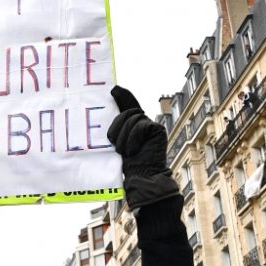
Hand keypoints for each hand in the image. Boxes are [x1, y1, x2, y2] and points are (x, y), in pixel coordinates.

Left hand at [107, 86, 178, 209]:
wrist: (142, 177)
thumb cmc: (128, 164)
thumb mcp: (117, 142)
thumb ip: (117, 128)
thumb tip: (108, 117)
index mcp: (134, 125)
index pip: (128, 106)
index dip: (123, 96)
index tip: (113, 89)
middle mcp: (144, 122)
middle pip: (128, 111)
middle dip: (118, 126)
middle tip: (116, 144)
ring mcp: (152, 125)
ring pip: (133, 118)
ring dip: (124, 136)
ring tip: (125, 151)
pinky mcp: (158, 129)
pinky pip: (140, 125)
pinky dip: (133, 138)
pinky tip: (134, 150)